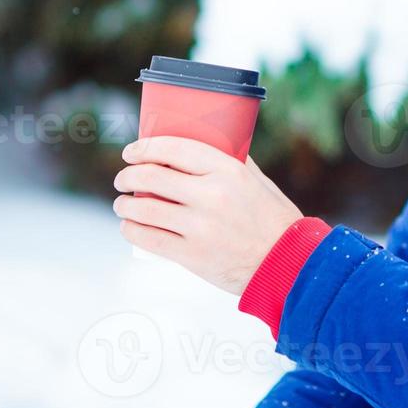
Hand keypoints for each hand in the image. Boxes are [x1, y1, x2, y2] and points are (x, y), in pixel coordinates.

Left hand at [113, 136, 302, 294]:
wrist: (285, 264)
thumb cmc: (273, 219)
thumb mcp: (258, 181)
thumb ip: (233, 162)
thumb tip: (208, 143)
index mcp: (228, 171)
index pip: (174, 148)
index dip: (146, 148)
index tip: (132, 151)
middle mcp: (212, 195)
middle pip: (152, 176)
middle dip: (128, 175)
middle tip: (123, 178)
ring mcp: (200, 227)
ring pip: (145, 209)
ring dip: (125, 205)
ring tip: (122, 204)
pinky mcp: (192, 256)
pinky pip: (149, 239)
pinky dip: (132, 231)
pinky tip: (129, 227)